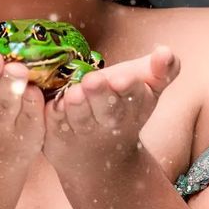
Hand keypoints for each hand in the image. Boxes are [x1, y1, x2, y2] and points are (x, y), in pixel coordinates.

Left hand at [42, 46, 179, 174]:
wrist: (99, 157)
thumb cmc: (123, 107)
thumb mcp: (147, 89)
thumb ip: (162, 70)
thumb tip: (166, 51)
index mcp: (134, 106)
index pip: (135, 96)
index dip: (129, 87)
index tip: (122, 78)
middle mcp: (109, 122)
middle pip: (107, 111)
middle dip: (100, 95)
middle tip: (92, 81)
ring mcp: (82, 131)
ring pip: (78, 119)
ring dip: (76, 107)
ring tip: (73, 94)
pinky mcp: (55, 136)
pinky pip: (48, 125)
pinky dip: (46, 113)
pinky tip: (42, 97)